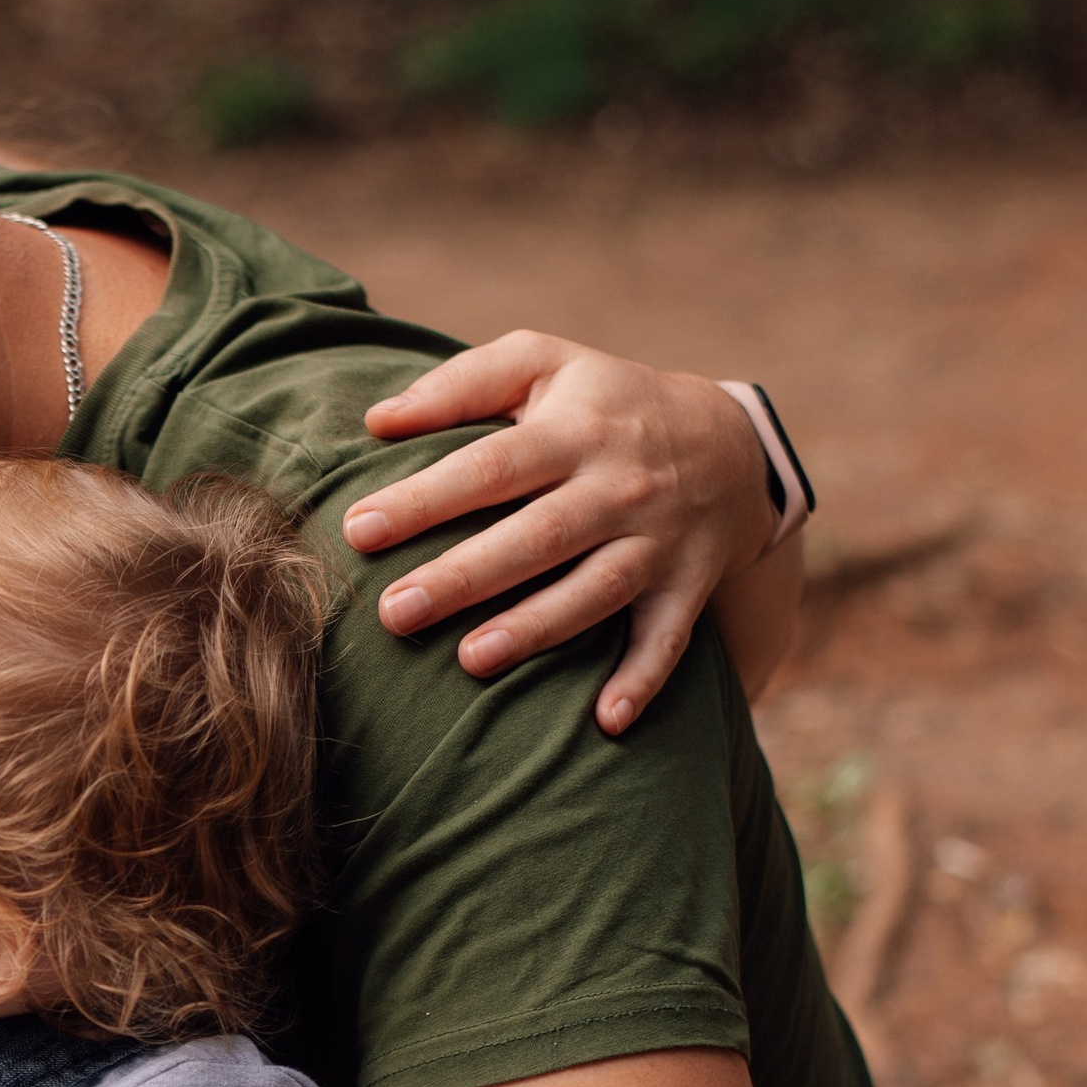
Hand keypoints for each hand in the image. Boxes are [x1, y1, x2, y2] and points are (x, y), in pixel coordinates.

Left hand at [345, 334, 774, 735]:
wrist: (729, 441)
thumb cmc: (605, 403)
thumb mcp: (544, 363)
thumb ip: (461, 384)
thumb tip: (375, 420)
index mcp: (574, 431)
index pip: (491, 467)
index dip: (425, 499)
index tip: (358, 530)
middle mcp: (618, 488)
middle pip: (537, 536)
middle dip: (465, 576)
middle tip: (395, 612)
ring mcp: (657, 542)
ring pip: (594, 591)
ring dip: (536, 629)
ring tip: (471, 660)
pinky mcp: (687, 587)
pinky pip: (668, 639)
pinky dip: (642, 681)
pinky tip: (605, 723)